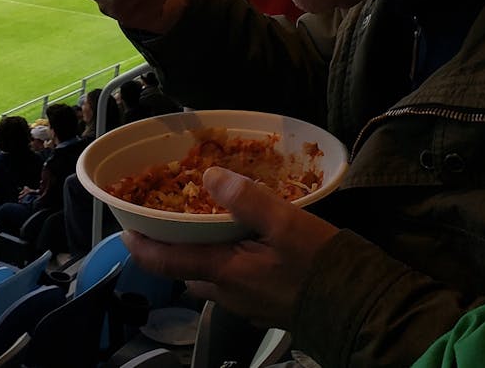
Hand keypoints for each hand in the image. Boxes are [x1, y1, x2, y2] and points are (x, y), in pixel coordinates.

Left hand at [122, 167, 338, 328]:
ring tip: (211, 225)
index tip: (124, 232)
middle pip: (188, 270)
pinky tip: (248, 243)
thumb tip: (209, 177)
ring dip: (205, 256)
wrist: (360, 308)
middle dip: (176, 249)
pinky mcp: (267, 305)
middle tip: (175, 220)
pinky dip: (230, 263)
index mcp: (225, 272)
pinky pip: (236, 283)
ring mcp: (248, 303)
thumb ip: (246, 200)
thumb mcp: (286, 223)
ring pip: (213, 278)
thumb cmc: (322, 266)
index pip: (167, 262)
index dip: (141, 248)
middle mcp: (229, 293)